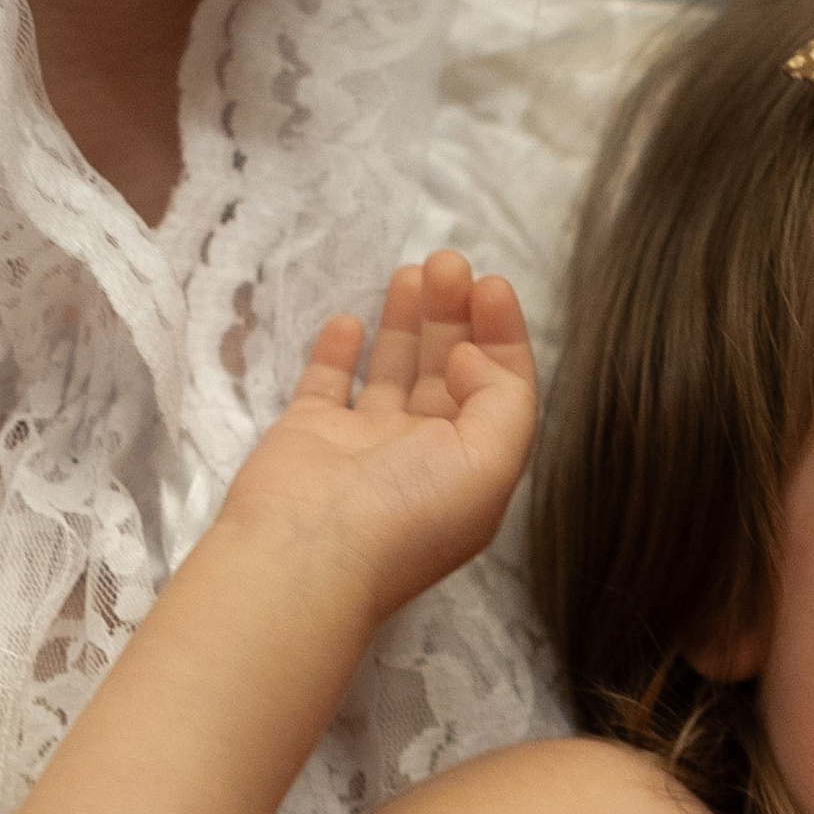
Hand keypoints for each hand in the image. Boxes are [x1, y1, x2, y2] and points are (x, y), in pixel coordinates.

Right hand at [220, 250, 536, 620]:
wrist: (309, 551)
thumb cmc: (408, 510)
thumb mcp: (491, 461)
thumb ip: (504, 399)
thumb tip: (472, 356)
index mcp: (473, 467)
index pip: (499, 389)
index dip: (501, 335)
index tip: (490, 285)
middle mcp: (422, 456)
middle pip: (447, 371)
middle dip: (453, 314)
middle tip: (447, 262)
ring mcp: (363, 445)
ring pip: (392, 371)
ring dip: (406, 322)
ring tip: (413, 270)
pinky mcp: (309, 435)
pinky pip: (327, 385)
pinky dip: (339, 352)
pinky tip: (348, 321)